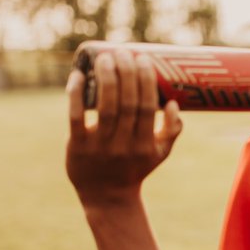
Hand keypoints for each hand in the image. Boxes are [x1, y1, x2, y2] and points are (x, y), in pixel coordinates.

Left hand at [65, 49, 182, 204]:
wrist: (107, 197)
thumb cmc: (136, 168)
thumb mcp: (160, 154)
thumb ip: (172, 130)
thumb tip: (174, 102)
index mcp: (145, 144)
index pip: (147, 107)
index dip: (145, 80)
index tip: (143, 59)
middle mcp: (124, 145)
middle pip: (127, 104)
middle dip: (126, 74)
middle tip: (124, 52)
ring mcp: (100, 146)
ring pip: (105, 108)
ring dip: (106, 79)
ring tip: (105, 57)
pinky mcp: (77, 146)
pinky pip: (76, 117)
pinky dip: (75, 94)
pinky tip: (77, 76)